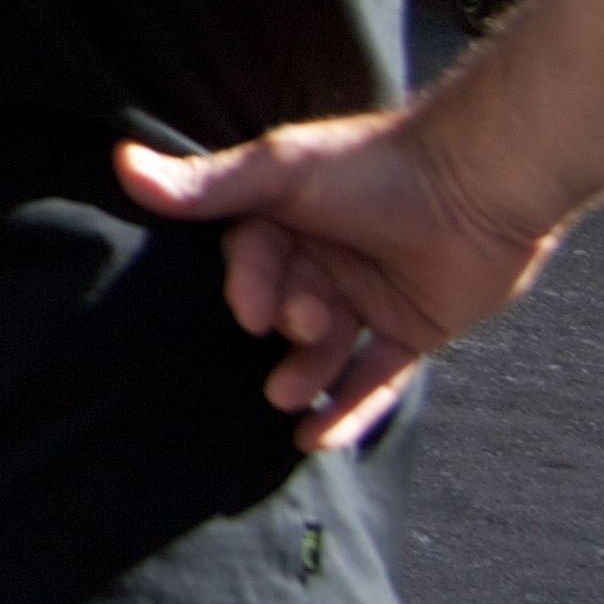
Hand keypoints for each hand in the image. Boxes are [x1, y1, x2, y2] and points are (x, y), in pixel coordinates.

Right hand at [115, 119, 557, 453]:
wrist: (483, 185)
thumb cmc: (376, 166)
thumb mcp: (282, 171)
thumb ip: (207, 185)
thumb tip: (121, 162)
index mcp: (290, 217)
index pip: (251, 261)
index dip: (251, 287)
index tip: (255, 313)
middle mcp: (325, 258)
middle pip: (287, 308)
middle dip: (287, 331)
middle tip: (296, 336)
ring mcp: (370, 297)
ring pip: (326, 349)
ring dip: (308, 376)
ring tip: (291, 400)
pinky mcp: (414, 330)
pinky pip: (376, 378)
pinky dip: (351, 409)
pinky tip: (320, 441)